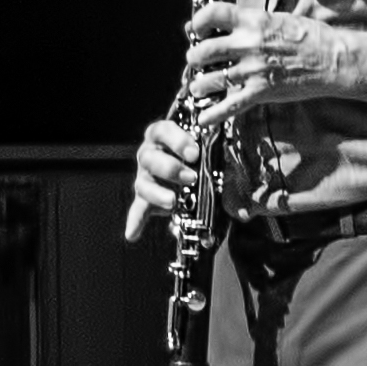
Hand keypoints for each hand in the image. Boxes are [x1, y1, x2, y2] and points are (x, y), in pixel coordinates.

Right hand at [125, 112, 201, 243]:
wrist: (191, 159)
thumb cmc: (200, 148)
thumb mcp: (207, 143)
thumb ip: (214, 148)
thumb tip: (233, 161)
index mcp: (162, 135)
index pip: (163, 132)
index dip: (177, 141)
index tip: (194, 153)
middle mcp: (149, 154)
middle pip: (150, 159)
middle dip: (171, 169)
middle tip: (191, 178)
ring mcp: (145, 176)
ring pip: (143, 184)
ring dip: (158, 194)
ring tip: (173, 201)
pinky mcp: (145, 196)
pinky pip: (139, 208)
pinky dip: (136, 221)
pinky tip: (133, 234)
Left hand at [179, 1, 363, 120]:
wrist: (334, 60)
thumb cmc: (311, 37)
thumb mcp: (278, 19)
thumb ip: (252, 22)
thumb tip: (229, 25)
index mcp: (253, 20)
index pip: (212, 14)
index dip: (198, 22)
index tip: (196, 29)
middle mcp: (248, 43)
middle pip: (203, 50)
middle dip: (194, 58)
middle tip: (195, 62)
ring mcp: (253, 69)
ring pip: (210, 79)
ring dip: (199, 85)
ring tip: (199, 88)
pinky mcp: (260, 92)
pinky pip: (229, 106)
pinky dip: (212, 114)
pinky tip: (203, 119)